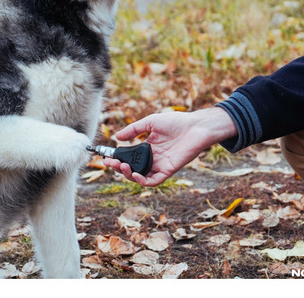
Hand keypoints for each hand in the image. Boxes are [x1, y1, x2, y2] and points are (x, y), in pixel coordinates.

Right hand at [103, 107, 237, 185]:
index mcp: (148, 147)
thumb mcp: (150, 123)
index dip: (117, 158)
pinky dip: (143, 181)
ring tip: (122, 167)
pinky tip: (135, 174)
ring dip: (128, 175)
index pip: (129, 157)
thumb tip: (116, 138)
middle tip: (110, 163)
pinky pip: (154, 180)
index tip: (106, 157)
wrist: (196, 126)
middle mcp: (153, 158)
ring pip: (140, 177)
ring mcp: (160, 165)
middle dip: (118, 168)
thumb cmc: (176, 122)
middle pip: (132, 168)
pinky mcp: (169, 170)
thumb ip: (134, 130)